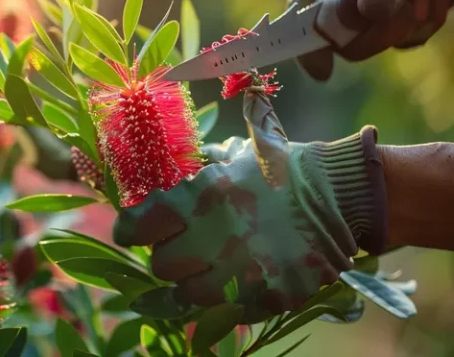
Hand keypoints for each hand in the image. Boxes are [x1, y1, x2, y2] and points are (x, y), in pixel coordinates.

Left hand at [113, 93, 363, 322]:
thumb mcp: (231, 158)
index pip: (140, 225)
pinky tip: (228, 282)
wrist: (339, 194)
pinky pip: (226, 310)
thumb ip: (194, 173)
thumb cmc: (277, 170)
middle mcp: (217, 234)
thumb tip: (156, 180)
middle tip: (175, 248)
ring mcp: (244, 270)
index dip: (130, 230)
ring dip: (188, 282)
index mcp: (202, 195)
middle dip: (164, 257)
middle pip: (161, 265)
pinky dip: (222, 299)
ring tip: (201, 268)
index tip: (129, 232)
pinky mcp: (270, 295)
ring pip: (188, 295)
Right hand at [289, 0, 453, 79]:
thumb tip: (368, 12)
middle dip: (377, 31)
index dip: (304, 40)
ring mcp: (370, 7)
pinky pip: (406, 40)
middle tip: (408, 8)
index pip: (304, 8)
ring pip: (374, 42)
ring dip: (410, 21)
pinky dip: (429, 21)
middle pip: (338, 38)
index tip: (322, 70)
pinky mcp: (397, 19)